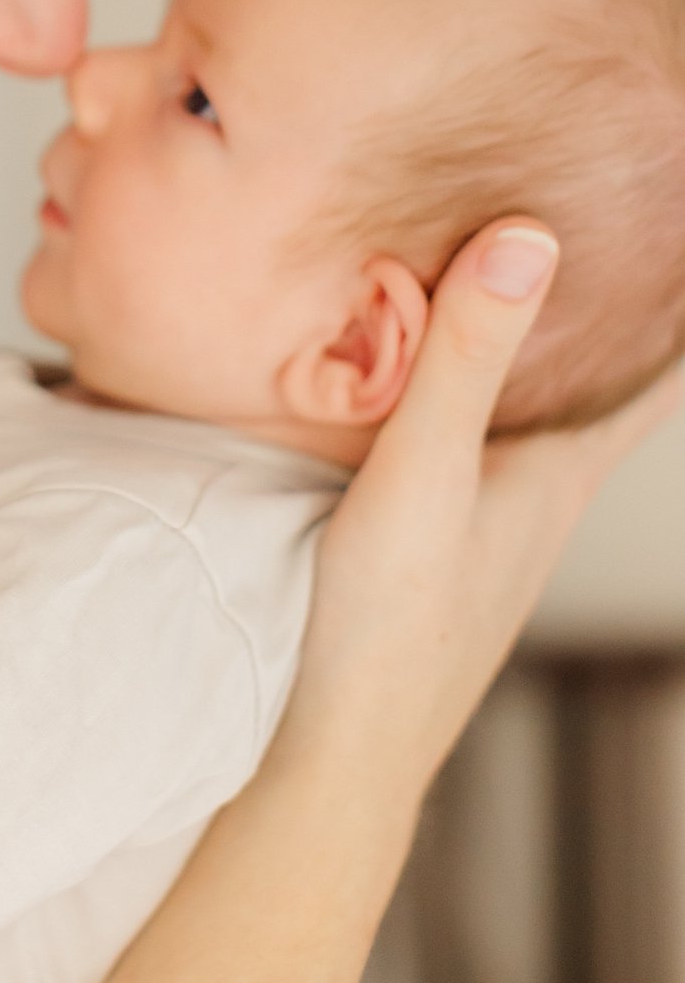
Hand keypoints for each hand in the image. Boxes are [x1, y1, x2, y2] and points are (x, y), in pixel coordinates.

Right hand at [278, 220, 678, 803]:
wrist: (332, 760)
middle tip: (606, 224)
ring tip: (520, 276)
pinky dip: (475, 393)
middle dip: (613, 311)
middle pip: (602, 384)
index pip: (655, 373)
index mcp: (559, 470)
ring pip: (537, 416)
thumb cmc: (385, 628)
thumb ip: (465, 360)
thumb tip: (528, 237)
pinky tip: (424, 378)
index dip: (676, 304)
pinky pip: (475, 443)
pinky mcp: (437, 544)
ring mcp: (491, 526)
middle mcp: (541, 494)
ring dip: (543, 353)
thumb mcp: (422, 473)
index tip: (672, 222)